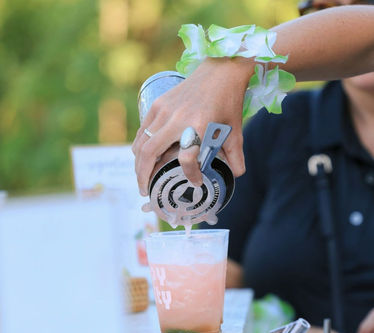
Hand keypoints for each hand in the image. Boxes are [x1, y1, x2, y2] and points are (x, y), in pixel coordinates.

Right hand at [132, 57, 252, 195]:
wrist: (221, 69)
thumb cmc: (228, 101)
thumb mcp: (236, 131)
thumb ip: (236, 156)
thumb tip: (235, 175)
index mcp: (199, 126)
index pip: (187, 159)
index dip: (190, 175)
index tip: (195, 183)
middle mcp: (177, 119)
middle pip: (150, 153)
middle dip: (144, 176)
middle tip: (145, 191)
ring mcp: (163, 110)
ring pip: (141, 143)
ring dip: (138, 164)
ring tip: (142, 177)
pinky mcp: (158, 104)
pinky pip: (142, 131)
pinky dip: (139, 147)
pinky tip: (143, 157)